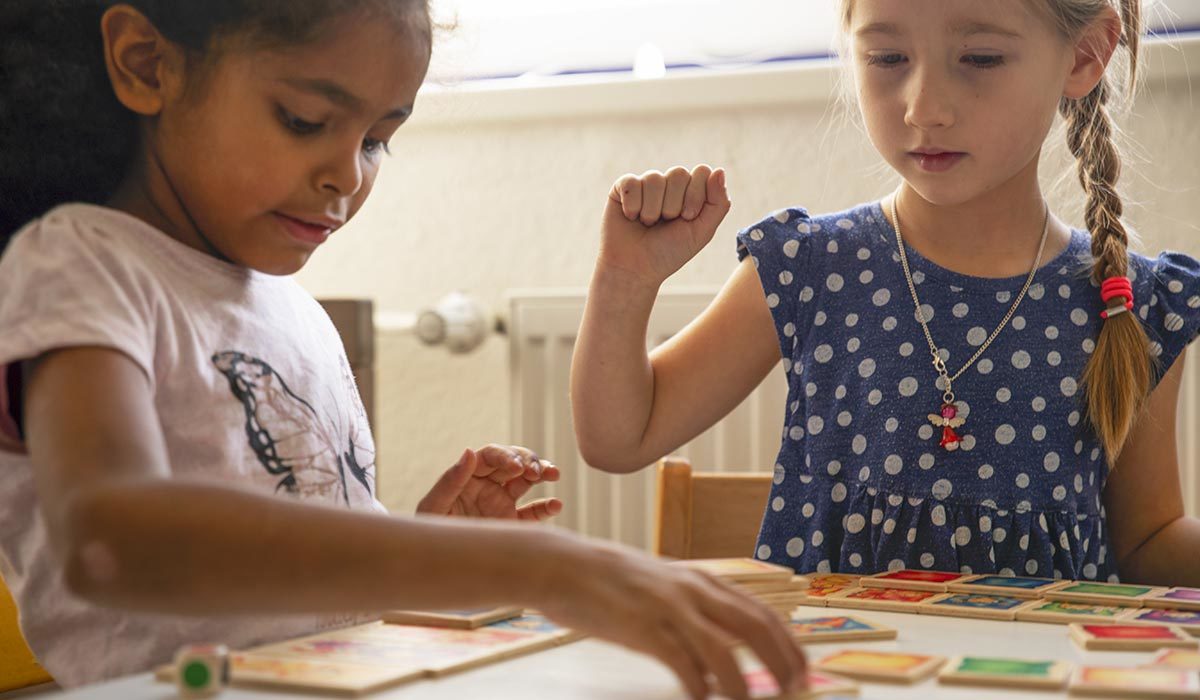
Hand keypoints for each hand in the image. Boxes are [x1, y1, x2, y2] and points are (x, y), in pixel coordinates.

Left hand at [416, 445, 562, 520]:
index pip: (490, 456)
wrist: (438, 568)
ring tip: (553, 473)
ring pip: (526, 481)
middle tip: (537, 472)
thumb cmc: (429, 534)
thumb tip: (469, 452)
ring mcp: (501, 503)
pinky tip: (555, 505)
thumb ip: (450, 481)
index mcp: (467, 476)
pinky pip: (533, 512)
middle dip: (528, 461)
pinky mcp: (512, 524)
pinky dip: (546, 507)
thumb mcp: (434, 507)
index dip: (506, 456)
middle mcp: (486, 486)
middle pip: (512, 462)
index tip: (517, 467)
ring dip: (542, 472)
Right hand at [538, 538, 806, 699]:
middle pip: (755, 627)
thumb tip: (719, 658)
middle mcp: (693, 590)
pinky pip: (683, 663)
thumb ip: (693, 611)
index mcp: (701, 580)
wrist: (563, 565)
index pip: (761, 612)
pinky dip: (699, 686)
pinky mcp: (642, 627)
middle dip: (782, 662)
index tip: (803, 669)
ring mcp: (668, 607)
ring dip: (744, 684)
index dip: (788, 643)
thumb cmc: (610, 580)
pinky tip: (702, 699)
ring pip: (724, 649)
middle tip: (795, 690)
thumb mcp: (663, 586)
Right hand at [600, 165, 730, 285]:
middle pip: (679, 173)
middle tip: (666, 222)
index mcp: (691, 191)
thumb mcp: (702, 232)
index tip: (687, 218)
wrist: (634, 269)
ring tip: (648, 224)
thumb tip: (720, 170)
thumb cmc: (669, 252)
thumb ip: (718, 203)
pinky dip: (632, 205)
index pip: (701, 172)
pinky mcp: (623, 187)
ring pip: (654, 178)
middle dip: (673, 204)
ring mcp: (645, 184)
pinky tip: (631, 217)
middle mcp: (669, 184)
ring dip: (652, 209)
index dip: (695, 195)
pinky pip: (631, 183)